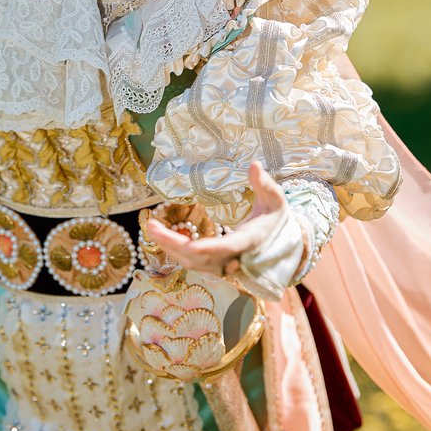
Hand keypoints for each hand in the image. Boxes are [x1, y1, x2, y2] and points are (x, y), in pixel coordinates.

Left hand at [144, 162, 287, 276]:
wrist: (279, 245)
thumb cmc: (275, 218)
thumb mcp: (274, 199)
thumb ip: (263, 183)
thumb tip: (254, 164)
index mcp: (249, 240)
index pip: (227, 246)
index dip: (210, 248)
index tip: (191, 246)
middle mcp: (234, 258)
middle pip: (200, 257)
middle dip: (174, 244)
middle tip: (151, 226)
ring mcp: (223, 265)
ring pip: (192, 263)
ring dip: (170, 247)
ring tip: (151, 228)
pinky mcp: (215, 266)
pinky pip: (192, 262)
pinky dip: (175, 251)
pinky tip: (161, 236)